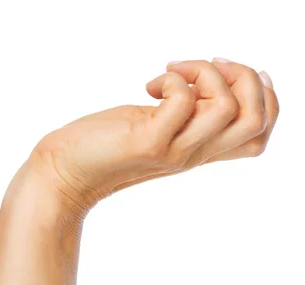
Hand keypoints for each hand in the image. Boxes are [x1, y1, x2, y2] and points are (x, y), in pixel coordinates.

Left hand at [30, 59, 278, 214]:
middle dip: (245, 78)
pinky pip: (182, 101)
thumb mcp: (154, 128)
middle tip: (204, 65)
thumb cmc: (104, 146)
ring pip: (229, 108)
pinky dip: (170, 79)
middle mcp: (193, 154)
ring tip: (170, 72)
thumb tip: (206, 80)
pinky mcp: (148, 142)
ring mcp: (173, 150)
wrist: (63, 174)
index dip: (265, 98)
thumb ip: (183, 115)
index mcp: (198, 151)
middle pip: (257, 119)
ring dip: (206, 72)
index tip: (229, 71)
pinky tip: (147, 86)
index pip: (260, 132)